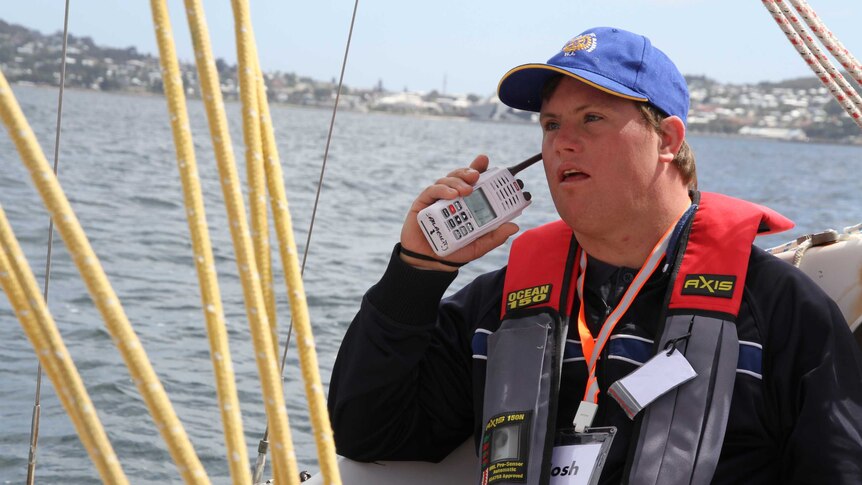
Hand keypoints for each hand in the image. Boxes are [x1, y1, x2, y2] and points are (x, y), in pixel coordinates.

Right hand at [399, 154, 519, 271]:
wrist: (431, 263)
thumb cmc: (455, 252)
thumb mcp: (479, 246)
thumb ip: (495, 237)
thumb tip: (514, 226)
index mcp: (467, 203)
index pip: (474, 181)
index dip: (479, 168)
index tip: (485, 161)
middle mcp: (452, 197)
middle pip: (461, 176)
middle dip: (469, 171)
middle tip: (477, 175)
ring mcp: (438, 199)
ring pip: (447, 180)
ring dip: (457, 181)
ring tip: (466, 190)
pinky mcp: (423, 203)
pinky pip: (432, 190)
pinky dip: (442, 189)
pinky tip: (451, 195)